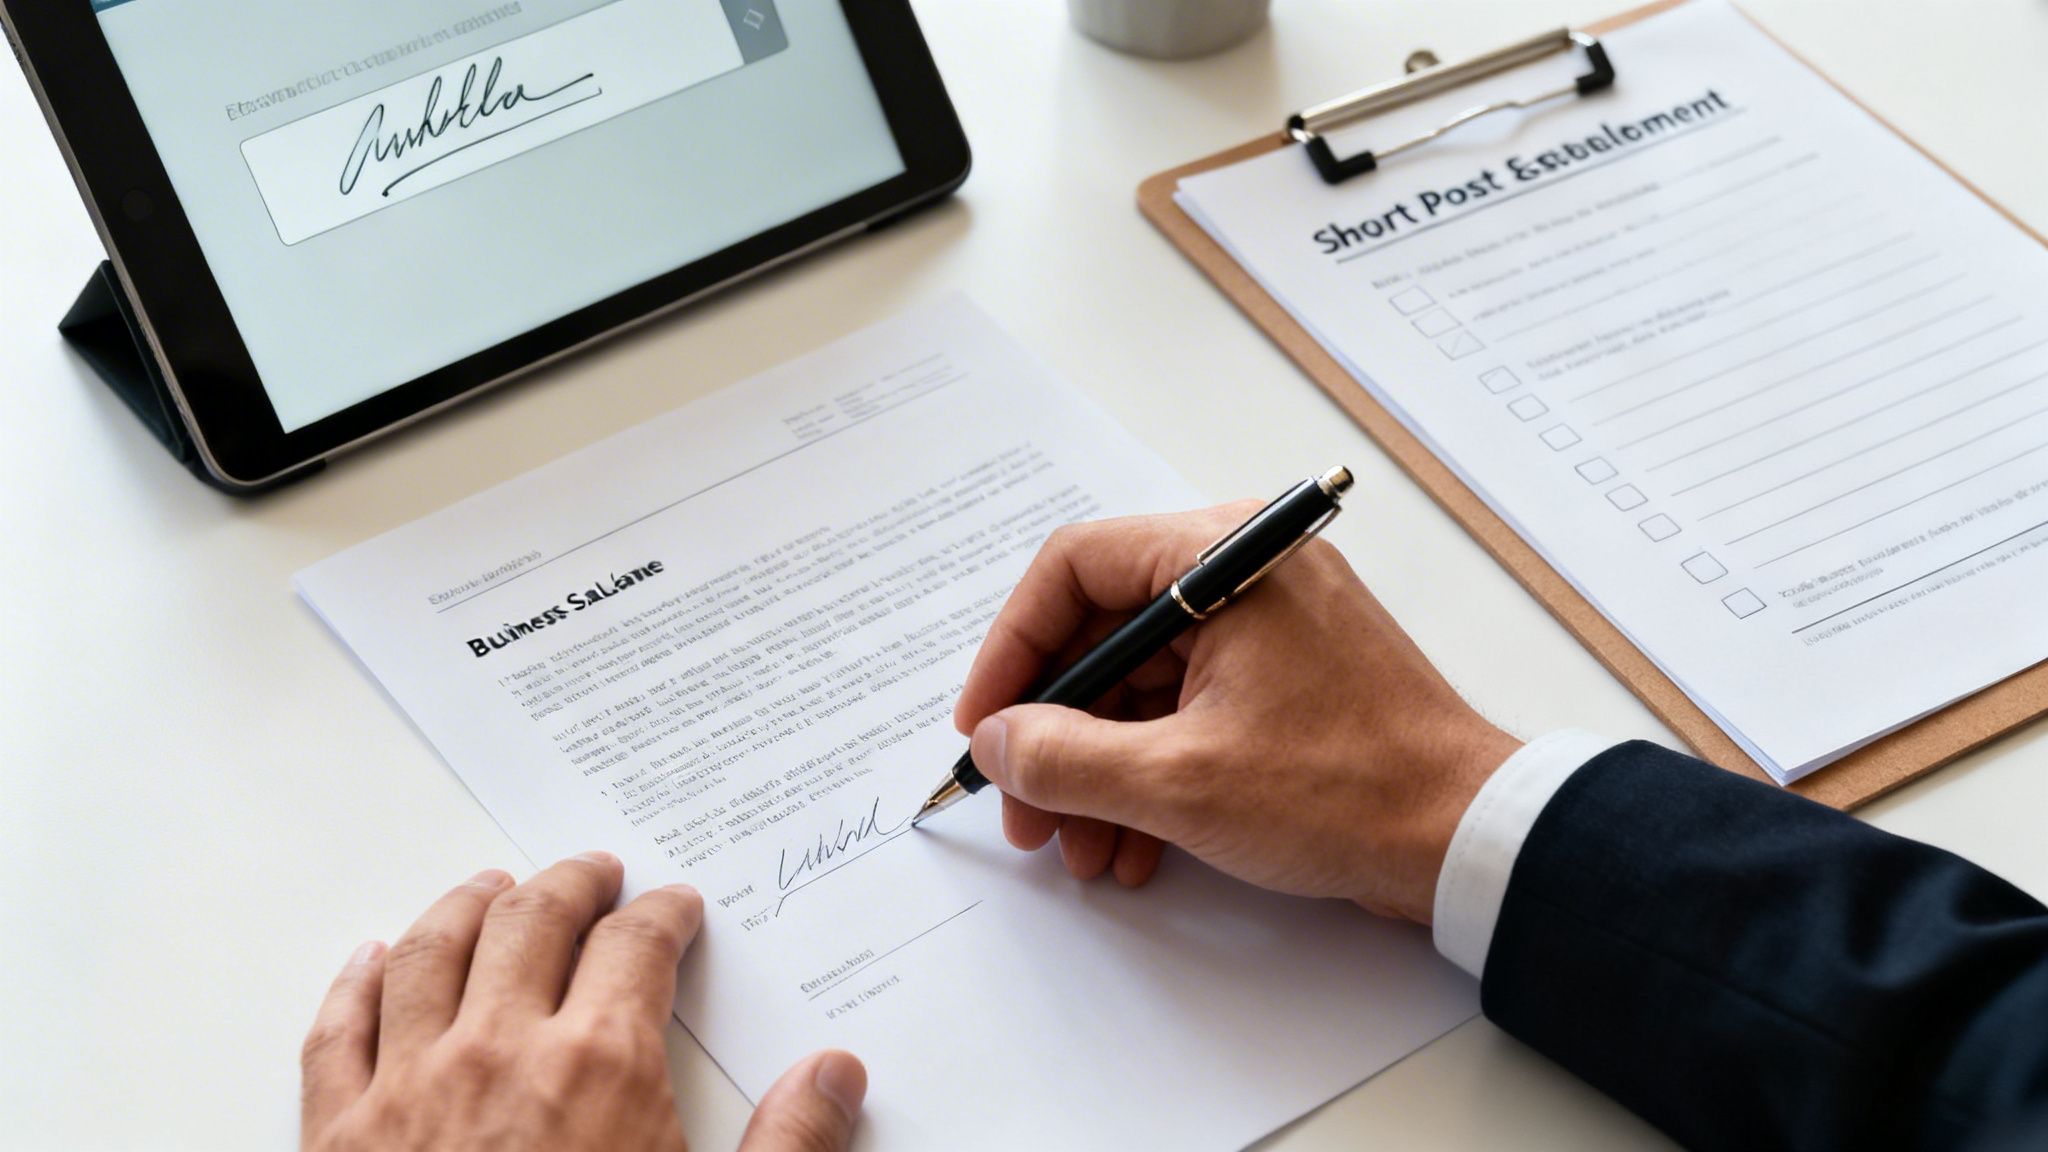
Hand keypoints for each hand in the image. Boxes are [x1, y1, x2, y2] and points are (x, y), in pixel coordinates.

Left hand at [302, 852, 866, 1151]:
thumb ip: (788, 1145)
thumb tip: (836, 1074)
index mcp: (601, 1066)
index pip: (637, 946)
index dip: (663, 914)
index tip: (674, 907)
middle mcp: (499, 1052)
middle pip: (533, 922)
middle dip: (570, 884)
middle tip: (593, 872)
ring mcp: (409, 1090)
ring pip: (432, 955)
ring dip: (466, 907)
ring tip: (489, 887)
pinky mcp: (340, 1139)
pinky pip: (339, 1034)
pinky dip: (354, 986)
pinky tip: (368, 962)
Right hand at [954, 504, 1521, 923]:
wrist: (1469, 839)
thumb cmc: (1351, 789)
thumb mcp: (1181, 781)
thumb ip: (1066, 758)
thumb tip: (998, 742)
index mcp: (1223, 556)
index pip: (1073, 568)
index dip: (1012, 650)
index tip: (984, 722)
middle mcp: (1244, 572)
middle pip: (1102, 633)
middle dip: (1054, 732)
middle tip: (1025, 808)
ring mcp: (1266, 625)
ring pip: (1140, 683)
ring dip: (1097, 769)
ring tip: (1080, 848)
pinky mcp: (1282, 678)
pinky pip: (1185, 709)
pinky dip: (1149, 773)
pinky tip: (1131, 845)